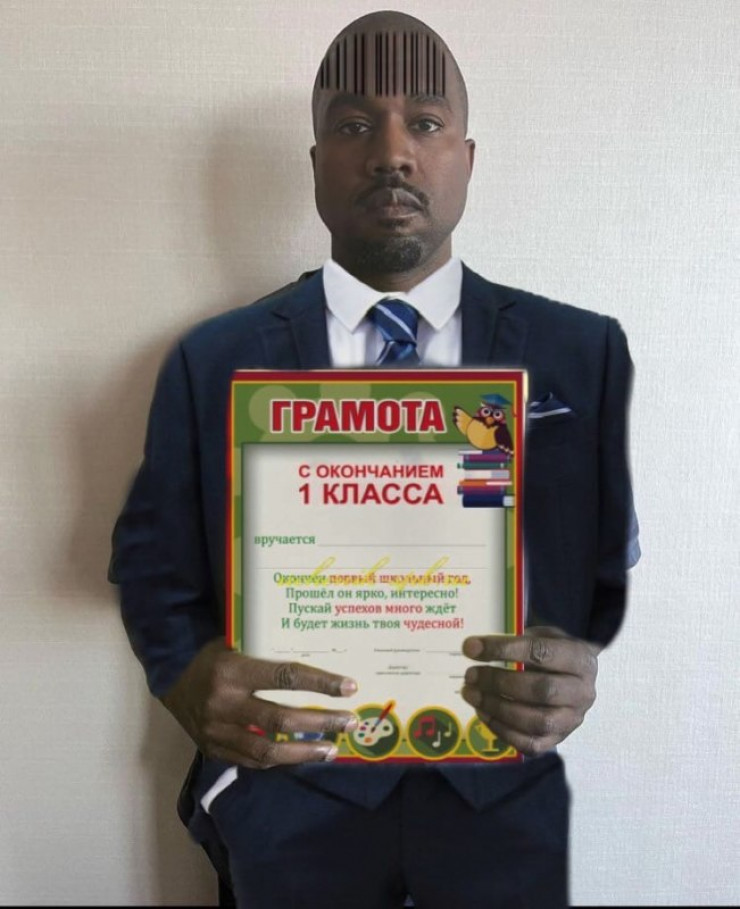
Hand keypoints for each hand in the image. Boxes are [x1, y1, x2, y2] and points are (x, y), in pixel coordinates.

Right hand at [160, 638, 357, 767]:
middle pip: (280, 719)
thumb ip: (268, 660)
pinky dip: (279, 760)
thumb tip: (315, 668)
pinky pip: (251, 761)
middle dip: (320, 722)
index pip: (285, 677)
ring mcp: (216, 731)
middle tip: (349, 722)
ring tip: (331, 749)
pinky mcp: (213, 749)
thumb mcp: (238, 646)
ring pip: (267, 749)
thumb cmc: (213, 654)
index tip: (349, 687)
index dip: (319, 683)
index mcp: (232, 671)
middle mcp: (224, 704)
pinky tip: (300, 757)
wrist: (170, 675)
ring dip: (304, 752)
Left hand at [461, 625, 599, 756]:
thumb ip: (517, 639)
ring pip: (535, 721)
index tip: (471, 648)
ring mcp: (572, 720)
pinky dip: (502, 730)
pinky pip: (529, 743)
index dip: (504, 649)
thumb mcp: (543, 635)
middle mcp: (582, 692)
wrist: (575, 679)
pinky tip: (483, 713)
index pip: (541, 652)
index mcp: (580, 659)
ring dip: (497, 708)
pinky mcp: (558, 740)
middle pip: (540, 690)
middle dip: (499, 682)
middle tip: (470, 675)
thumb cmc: (554, 653)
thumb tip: (477, 648)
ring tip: (471, 694)